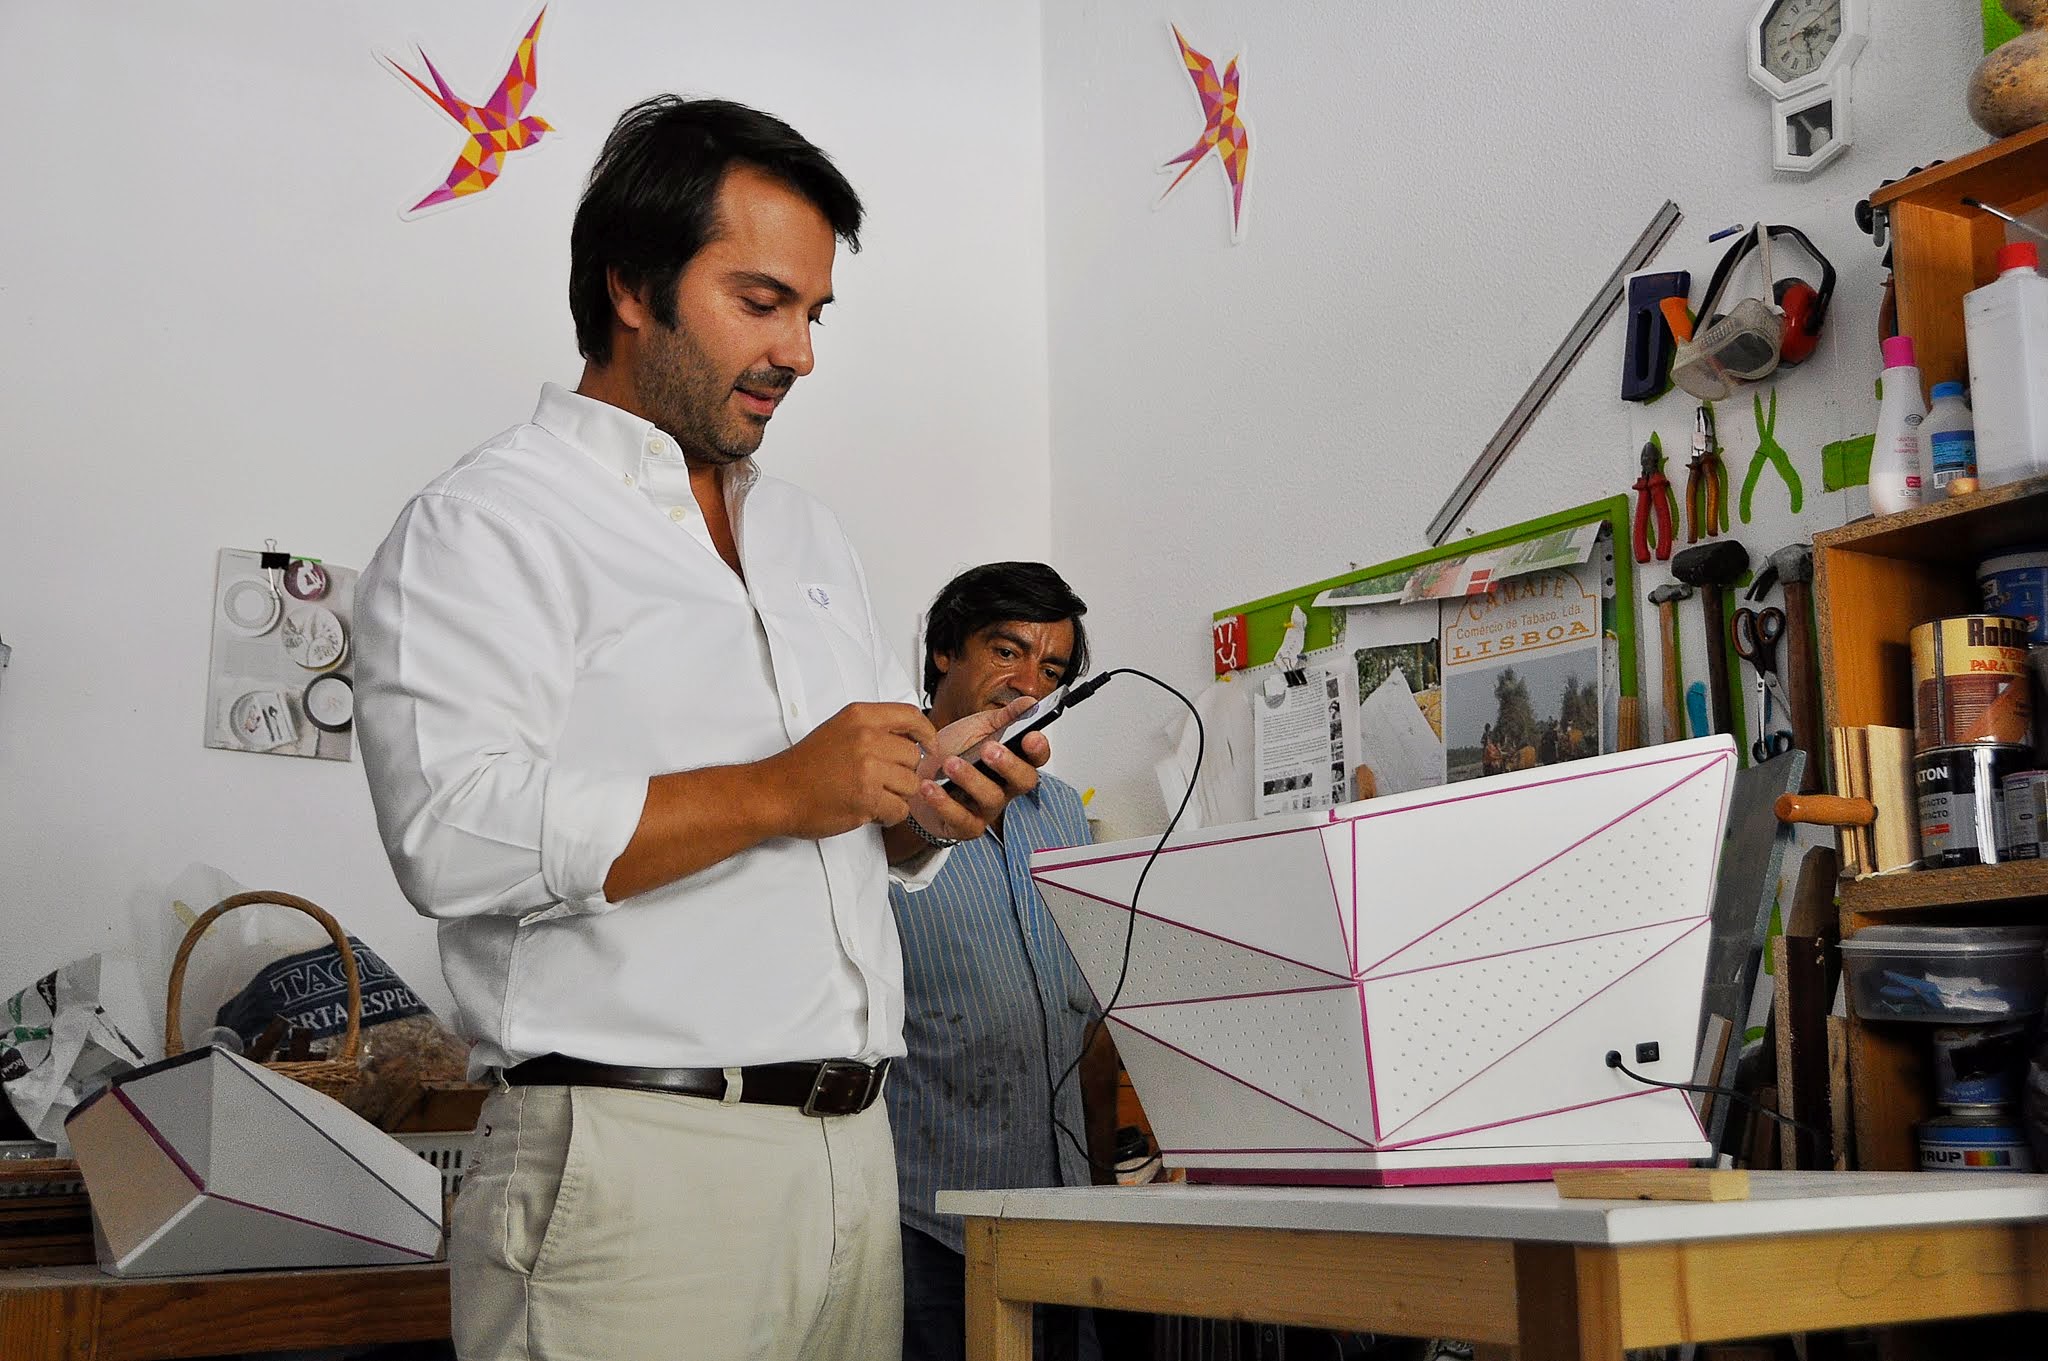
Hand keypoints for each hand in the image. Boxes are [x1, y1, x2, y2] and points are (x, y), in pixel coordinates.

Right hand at [763, 702, 935, 839]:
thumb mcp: (840, 731)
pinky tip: (871, 812)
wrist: (776, 792)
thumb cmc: (806, 766)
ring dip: (897, 797)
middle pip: (914, 757)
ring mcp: (867, 767)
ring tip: (873, 798)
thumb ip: (875, 731)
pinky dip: (889, 816)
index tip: (930, 747)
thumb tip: (915, 743)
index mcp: (860, 716)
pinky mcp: (866, 797)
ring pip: (911, 785)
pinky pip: (900, 809)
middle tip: (881, 784)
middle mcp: (866, 737)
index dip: (927, 734)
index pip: (911, 716)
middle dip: (903, 775)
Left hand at [900, 696, 1048, 841]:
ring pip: (991, 798)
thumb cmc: (952, 752)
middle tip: (990, 749)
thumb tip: (1029, 703)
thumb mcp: (977, 727)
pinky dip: (944, 803)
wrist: (917, 775)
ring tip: (951, 763)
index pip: (1036, 756)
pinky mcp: (966, 825)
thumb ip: (1004, 716)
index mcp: (1012, 759)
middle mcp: (1005, 786)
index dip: (1038, 749)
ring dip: (971, 779)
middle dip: (1009, 765)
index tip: (1031, 736)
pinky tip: (930, 786)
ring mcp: (987, 808)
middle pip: (1023, 781)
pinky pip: (962, 819)